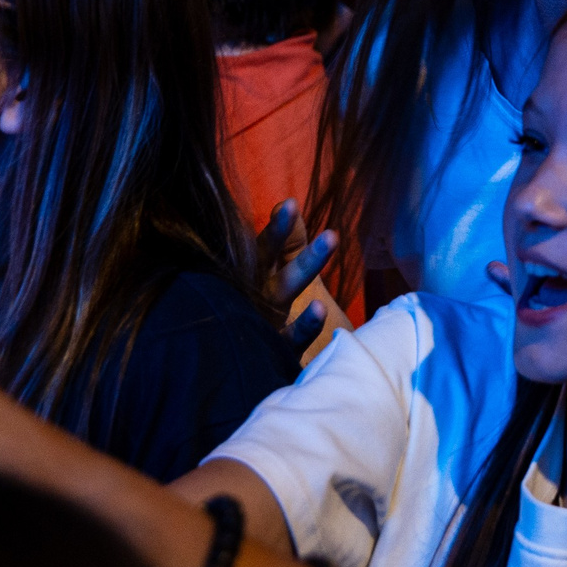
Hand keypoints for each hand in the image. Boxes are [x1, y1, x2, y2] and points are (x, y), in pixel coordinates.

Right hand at [250, 199, 335, 354]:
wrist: (235, 363)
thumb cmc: (260, 311)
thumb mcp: (276, 274)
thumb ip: (286, 242)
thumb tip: (286, 203)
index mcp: (255, 274)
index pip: (264, 246)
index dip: (277, 228)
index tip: (290, 204)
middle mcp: (255, 293)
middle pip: (268, 261)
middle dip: (285, 237)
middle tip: (314, 217)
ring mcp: (263, 320)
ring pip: (282, 291)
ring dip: (306, 265)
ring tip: (331, 238)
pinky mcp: (273, 349)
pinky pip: (291, 338)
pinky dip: (305, 325)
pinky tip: (321, 309)